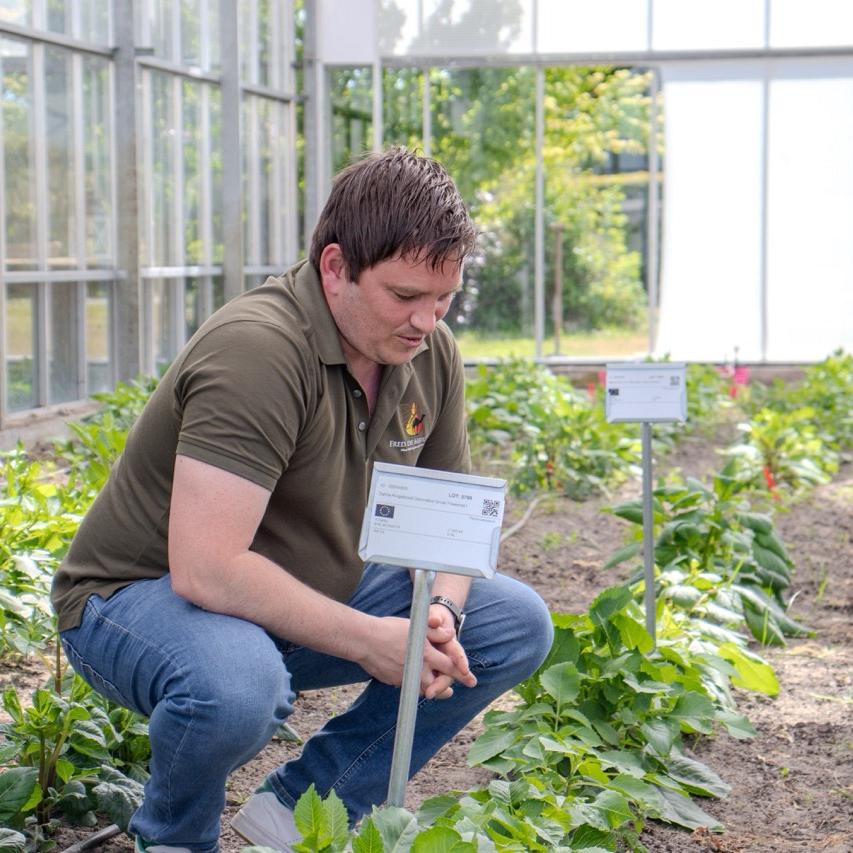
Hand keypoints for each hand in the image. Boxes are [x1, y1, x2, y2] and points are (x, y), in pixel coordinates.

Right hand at [357, 613, 475, 699]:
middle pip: (438, 685)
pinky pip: (407, 686)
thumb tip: (451, 634)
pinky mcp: (394, 681)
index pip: (449, 666)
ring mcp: (405, 678)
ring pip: (422, 688)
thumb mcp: (415, 626)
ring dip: (430, 690)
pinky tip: (411, 682)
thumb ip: (435, 631)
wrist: (365, 640)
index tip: (469, 679)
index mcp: (426, 654)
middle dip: (445, 688)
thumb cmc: (389, 629)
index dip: (461, 672)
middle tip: (451, 692)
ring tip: (434, 692)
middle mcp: (418, 669)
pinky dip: (412, 685)